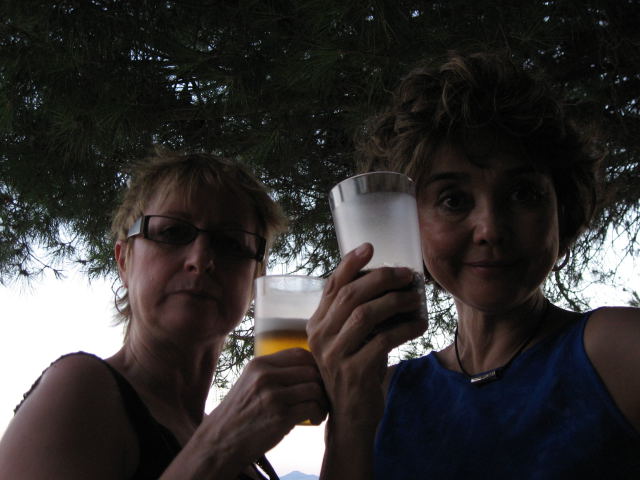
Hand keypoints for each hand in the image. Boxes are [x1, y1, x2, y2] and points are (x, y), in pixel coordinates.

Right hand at [195, 348, 327, 471]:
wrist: (220, 441)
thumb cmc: (239, 413)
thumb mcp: (249, 382)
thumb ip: (272, 372)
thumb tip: (307, 367)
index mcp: (259, 364)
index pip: (298, 353)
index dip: (313, 365)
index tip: (315, 379)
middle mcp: (265, 376)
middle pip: (311, 370)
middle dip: (321, 384)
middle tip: (320, 397)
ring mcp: (273, 396)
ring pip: (314, 388)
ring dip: (322, 401)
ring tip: (318, 410)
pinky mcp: (280, 416)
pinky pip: (312, 408)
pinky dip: (318, 414)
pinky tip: (313, 420)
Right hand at [307, 243, 426, 425]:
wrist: (349, 418)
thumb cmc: (353, 372)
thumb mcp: (348, 341)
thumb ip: (356, 316)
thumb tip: (390, 285)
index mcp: (317, 324)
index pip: (332, 286)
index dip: (350, 264)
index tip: (369, 247)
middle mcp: (320, 336)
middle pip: (351, 295)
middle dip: (382, 279)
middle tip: (407, 274)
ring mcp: (334, 354)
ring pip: (366, 314)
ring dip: (396, 301)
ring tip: (416, 298)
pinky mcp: (354, 371)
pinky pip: (383, 340)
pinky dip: (405, 327)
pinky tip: (420, 323)